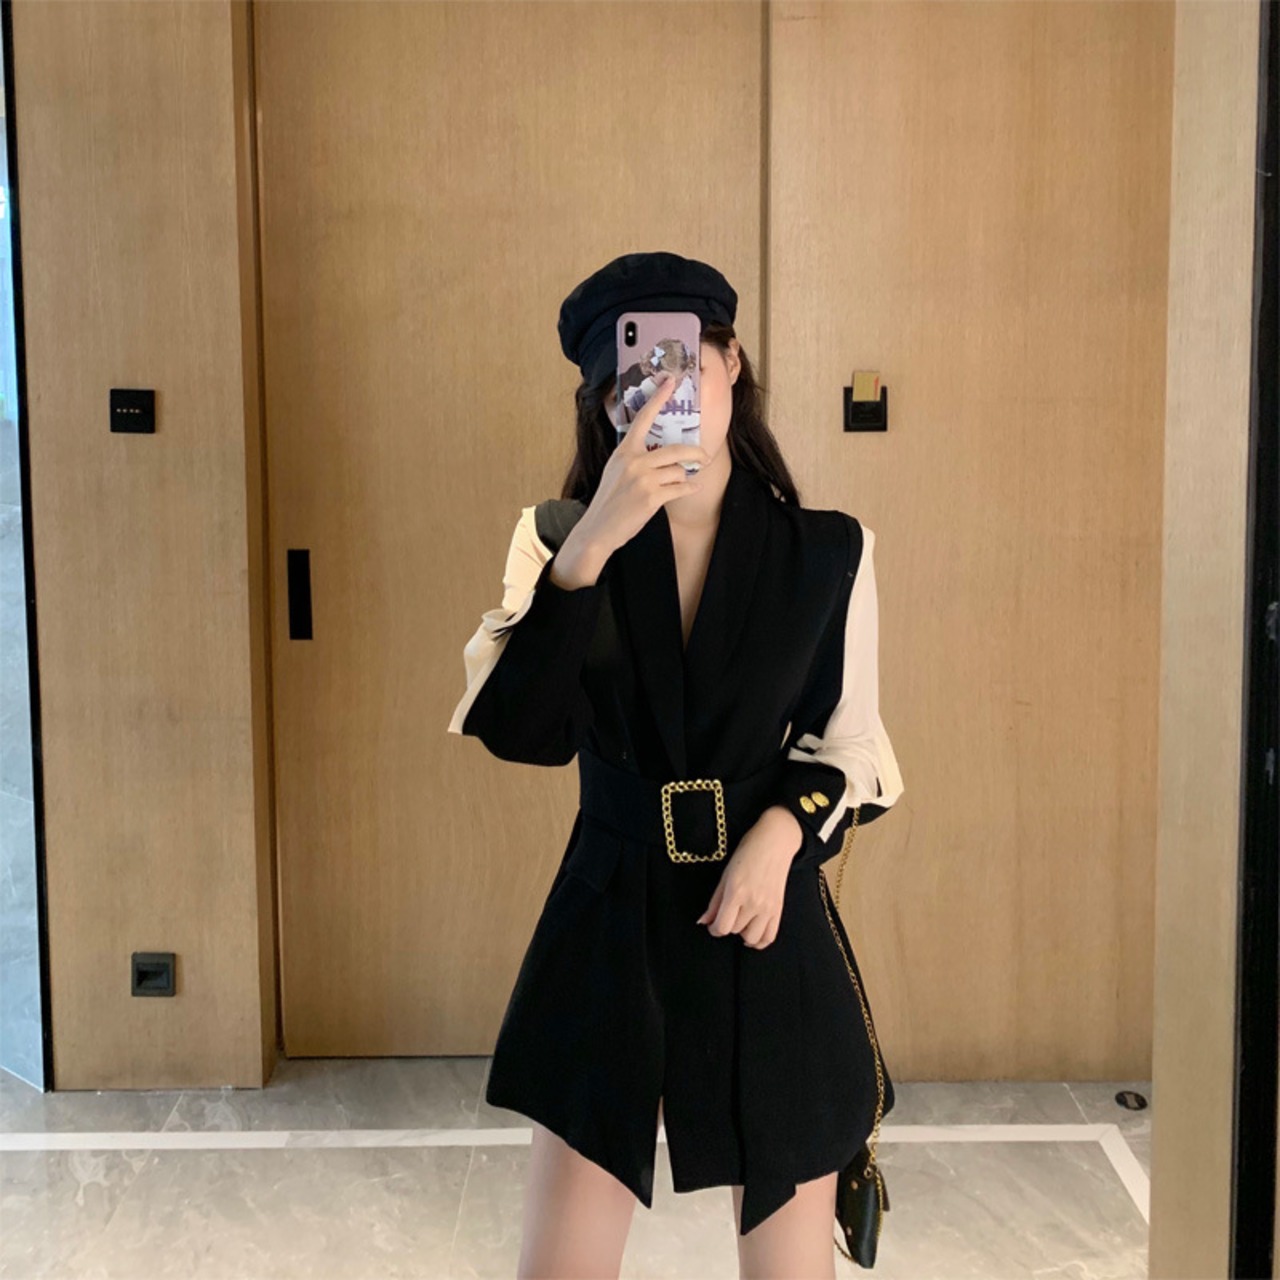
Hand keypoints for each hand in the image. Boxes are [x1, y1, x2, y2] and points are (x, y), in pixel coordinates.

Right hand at [557, 373, 710, 583]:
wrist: (598, 528)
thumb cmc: (609, 501)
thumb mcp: (616, 471)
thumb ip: (633, 458)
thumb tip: (659, 453)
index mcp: (625, 451)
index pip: (643, 418)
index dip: (658, 398)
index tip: (670, 381)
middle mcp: (634, 461)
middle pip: (676, 450)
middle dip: (695, 453)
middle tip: (704, 456)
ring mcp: (643, 479)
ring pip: (679, 471)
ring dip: (684, 477)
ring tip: (681, 483)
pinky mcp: (651, 497)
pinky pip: (681, 488)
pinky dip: (689, 489)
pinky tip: (690, 489)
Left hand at [695, 807, 802, 948]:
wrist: (775, 842)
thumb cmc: (748, 852)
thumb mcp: (726, 874)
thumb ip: (715, 901)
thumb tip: (704, 921)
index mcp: (736, 892)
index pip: (723, 926)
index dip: (714, 929)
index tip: (713, 925)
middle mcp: (753, 902)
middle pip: (735, 930)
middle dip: (728, 925)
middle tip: (727, 915)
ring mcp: (768, 907)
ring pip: (752, 938)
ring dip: (743, 933)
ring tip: (740, 922)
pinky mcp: (778, 909)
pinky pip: (769, 936)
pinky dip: (760, 941)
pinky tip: (752, 932)